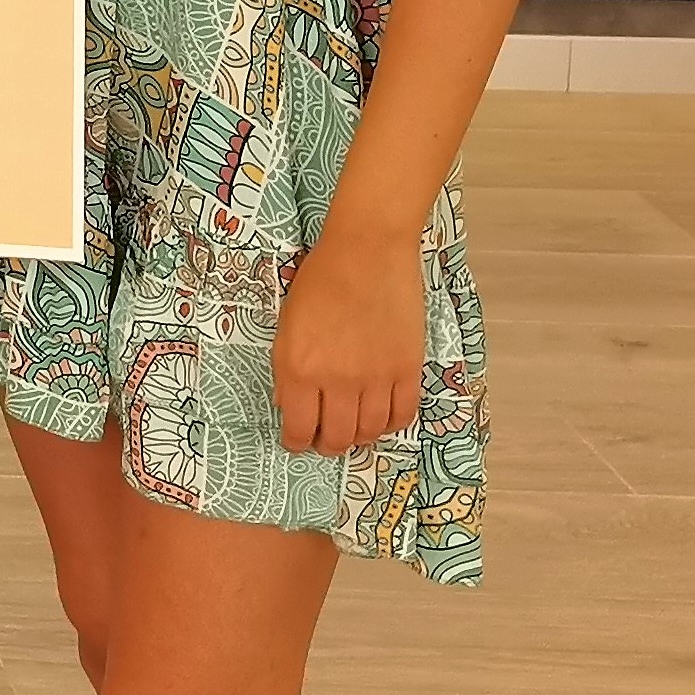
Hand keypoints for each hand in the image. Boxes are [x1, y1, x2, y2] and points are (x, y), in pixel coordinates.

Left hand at [272, 224, 422, 453]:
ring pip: (370, 432)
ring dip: (360, 437)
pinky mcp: (407, 368)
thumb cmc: (320, 280)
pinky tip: (382, 415)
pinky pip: (403, 414)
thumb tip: (292, 406)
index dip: (297, 443)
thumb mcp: (287, 326)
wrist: (366, 249)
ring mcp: (375, 377)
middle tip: (326, 438)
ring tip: (354, 428)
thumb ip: (289, 370)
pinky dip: (391, 423)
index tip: (298, 442)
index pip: (298, 429)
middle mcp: (336, 380)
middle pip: (337, 438)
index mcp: (298, 368)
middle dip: (328, 444)